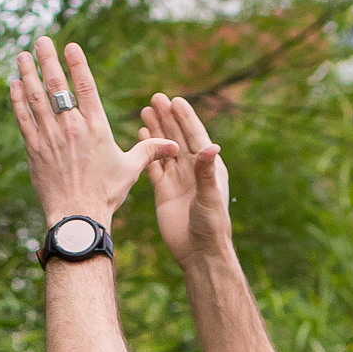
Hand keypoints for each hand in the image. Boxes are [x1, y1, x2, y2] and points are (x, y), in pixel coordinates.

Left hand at [8, 37, 162, 230]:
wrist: (78, 217)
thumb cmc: (106, 194)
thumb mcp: (131, 170)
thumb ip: (150, 151)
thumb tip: (174, 145)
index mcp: (95, 127)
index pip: (85, 86)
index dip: (76, 63)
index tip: (70, 45)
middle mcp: (71, 127)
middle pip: (56, 85)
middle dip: (47, 59)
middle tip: (40, 40)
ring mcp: (50, 137)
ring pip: (35, 97)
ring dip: (27, 73)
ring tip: (22, 55)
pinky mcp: (34, 150)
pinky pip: (23, 119)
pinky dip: (17, 100)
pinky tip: (14, 85)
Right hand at [139, 93, 233, 269]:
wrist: (198, 253)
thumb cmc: (211, 227)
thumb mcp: (209, 198)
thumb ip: (207, 173)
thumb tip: (212, 146)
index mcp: (208, 167)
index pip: (196, 136)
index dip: (186, 118)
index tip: (175, 100)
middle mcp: (193, 170)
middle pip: (177, 137)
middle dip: (167, 118)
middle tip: (155, 98)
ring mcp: (177, 180)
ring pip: (164, 148)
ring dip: (155, 130)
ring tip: (145, 110)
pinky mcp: (163, 191)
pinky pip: (154, 166)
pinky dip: (148, 151)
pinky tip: (140, 135)